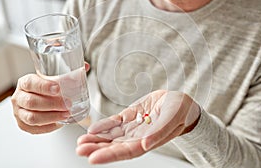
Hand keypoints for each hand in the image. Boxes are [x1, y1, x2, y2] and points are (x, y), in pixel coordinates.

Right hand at [11, 62, 89, 133]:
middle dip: (52, 104)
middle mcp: (19, 97)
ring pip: (32, 117)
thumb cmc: (47, 88)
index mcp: (25, 82)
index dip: (43, 86)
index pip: (30, 83)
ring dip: (51, 117)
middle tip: (68, 104)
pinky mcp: (23, 125)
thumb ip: (70, 72)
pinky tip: (59, 123)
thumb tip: (86, 67)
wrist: (38, 98)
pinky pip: (34, 128)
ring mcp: (19, 112)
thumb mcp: (55, 78)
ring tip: (66, 114)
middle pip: (31, 102)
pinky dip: (48, 126)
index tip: (58, 88)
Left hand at [76, 90, 200, 163]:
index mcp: (147, 141)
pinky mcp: (130, 116)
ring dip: (96, 139)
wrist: (179, 102)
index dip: (109, 155)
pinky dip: (104, 125)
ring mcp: (132, 127)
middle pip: (114, 145)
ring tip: (80, 141)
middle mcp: (137, 137)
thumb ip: (159, 132)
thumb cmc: (180, 112)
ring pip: (111, 135)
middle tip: (80, 149)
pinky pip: (115, 122)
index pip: (125, 152)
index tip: (92, 158)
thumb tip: (145, 144)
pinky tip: (92, 128)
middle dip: (96, 148)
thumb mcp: (172, 119)